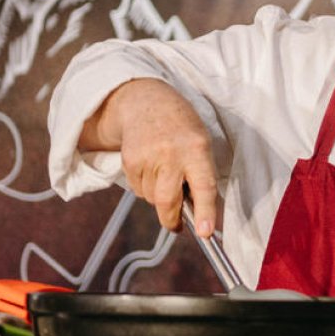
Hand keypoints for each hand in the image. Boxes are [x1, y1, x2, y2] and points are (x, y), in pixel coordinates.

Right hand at [81, 79, 219, 233]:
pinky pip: (138, 190)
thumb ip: (203, 175)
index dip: (205, 212)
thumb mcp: (201, 143)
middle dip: (172, 219)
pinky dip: (146, 187)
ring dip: (160, 197)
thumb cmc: (181, 128)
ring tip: (165, 174)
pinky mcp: (129, 161)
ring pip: (152, 198)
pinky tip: (151, 167)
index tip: (205, 232)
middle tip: (178, 225)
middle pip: (168, 201)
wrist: (145, 103)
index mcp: (197, 148)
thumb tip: (204, 215)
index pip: (203, 186)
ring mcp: (147, 157)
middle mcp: (171, 153)